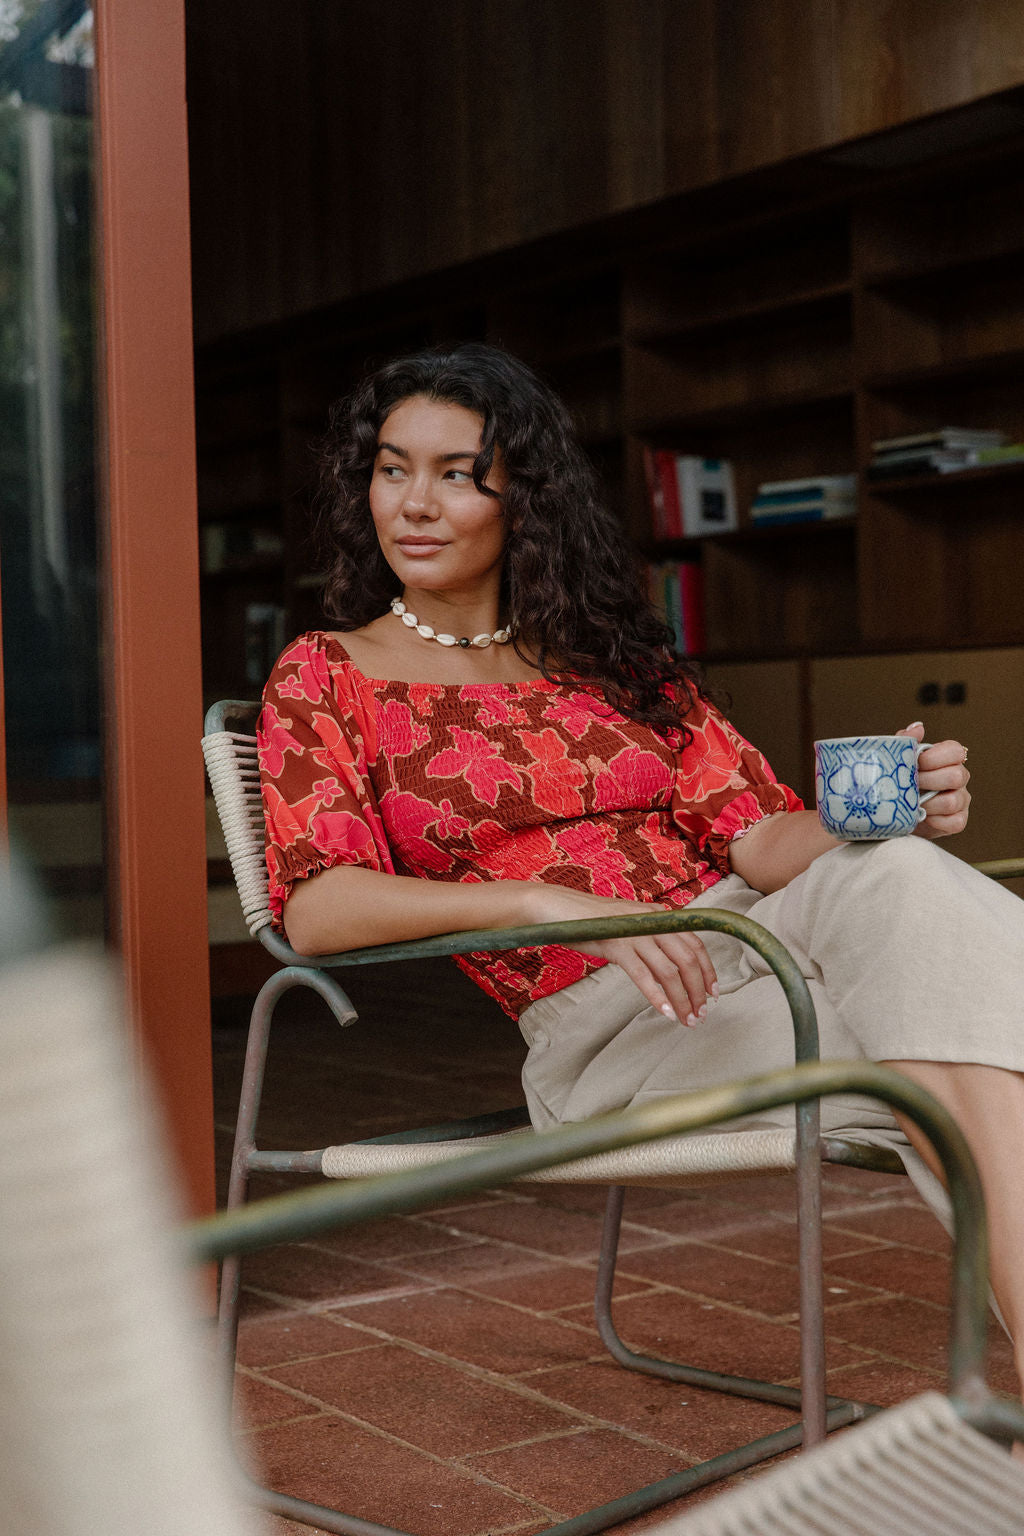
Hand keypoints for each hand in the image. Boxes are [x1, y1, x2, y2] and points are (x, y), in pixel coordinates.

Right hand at [525, 885, 717, 1025]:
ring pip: (669, 971)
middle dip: (698, 990)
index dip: (707, 969)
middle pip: (687, 959)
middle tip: (700, 1014)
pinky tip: (665, 1012)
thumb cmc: (591, 920)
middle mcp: (652, 921)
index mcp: (658, 914)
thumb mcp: (628, 922)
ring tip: (686, 1019)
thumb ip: (649, 936)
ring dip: (682, 999)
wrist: (559, 909)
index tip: (713, 992)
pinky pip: (643, 975)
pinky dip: (657, 997)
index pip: (694, 942)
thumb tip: (668, 962)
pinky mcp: (617, 945)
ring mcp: (635, 933)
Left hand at [896, 722, 970, 839]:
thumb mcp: (897, 760)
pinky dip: (934, 821)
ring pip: (953, 800)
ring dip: (927, 803)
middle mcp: (959, 777)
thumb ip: (906, 741)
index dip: (934, 757)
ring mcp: (961, 800)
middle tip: (909, 786)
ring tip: (911, 804)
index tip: (915, 764)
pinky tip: (921, 817)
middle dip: (928, 781)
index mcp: (948, 759)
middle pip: (957, 776)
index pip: (955, 751)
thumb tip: (918, 727)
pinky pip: (954, 822)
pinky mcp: (958, 821)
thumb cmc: (898, 782)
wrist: (892, 813)